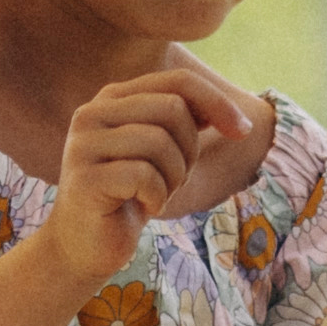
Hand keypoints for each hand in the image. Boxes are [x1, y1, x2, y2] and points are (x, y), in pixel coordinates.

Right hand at [43, 62, 253, 282]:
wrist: (86, 244)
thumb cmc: (130, 195)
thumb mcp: (164, 152)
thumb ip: (187, 123)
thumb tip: (232, 115)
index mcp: (113, 98)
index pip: (177, 81)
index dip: (217, 102)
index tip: (242, 132)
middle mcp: (93, 112)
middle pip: (172, 109)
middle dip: (189, 149)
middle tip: (175, 178)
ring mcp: (83, 144)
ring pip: (160, 142)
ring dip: (174, 177)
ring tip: (157, 193)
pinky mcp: (85, 178)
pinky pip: (144, 176)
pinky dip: (157, 197)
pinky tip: (143, 207)